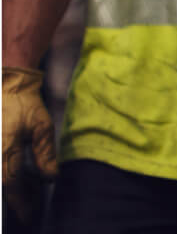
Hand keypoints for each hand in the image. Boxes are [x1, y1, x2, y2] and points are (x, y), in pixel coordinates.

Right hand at [4, 67, 57, 220]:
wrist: (8, 84)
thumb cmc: (26, 105)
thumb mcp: (42, 129)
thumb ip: (45, 155)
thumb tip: (50, 178)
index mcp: (6, 148)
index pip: (11, 183)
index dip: (20, 202)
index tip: (28, 214)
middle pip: (2, 183)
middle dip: (14, 198)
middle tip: (28, 206)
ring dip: (11, 186)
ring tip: (25, 192)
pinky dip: (7, 174)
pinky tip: (18, 177)